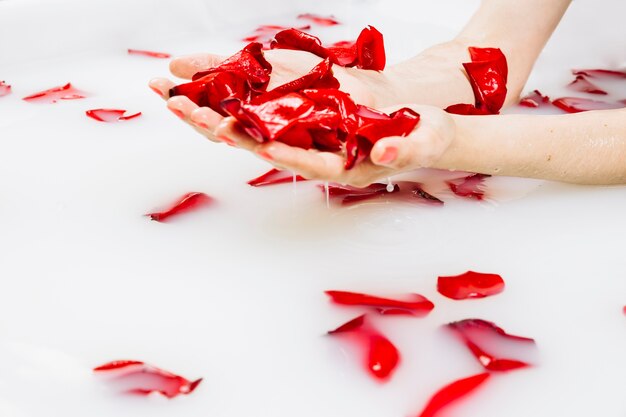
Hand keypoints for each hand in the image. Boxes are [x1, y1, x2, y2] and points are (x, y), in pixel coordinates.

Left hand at [149, 42, 469, 185]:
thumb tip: (385, 152)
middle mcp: (314, 153)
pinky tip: (205, 84)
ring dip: (210, 108)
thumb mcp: (424, 140)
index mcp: (339, 164)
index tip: (240, 135)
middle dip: (215, 122)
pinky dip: (233, 96)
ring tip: (169, 90)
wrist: (422, 129)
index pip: (299, 157)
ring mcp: (304, 136)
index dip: (271, 146)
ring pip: (251, 126)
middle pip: (258, 140)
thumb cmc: (426, 137)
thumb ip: (405, 148)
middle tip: (173, 102)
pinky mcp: (301, 119)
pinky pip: (261, 110)